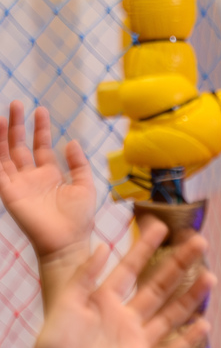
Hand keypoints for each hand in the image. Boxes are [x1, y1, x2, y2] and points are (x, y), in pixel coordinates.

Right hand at [0, 102, 95, 263]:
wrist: (68, 243)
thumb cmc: (79, 220)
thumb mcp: (85, 186)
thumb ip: (79, 164)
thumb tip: (72, 141)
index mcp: (50, 175)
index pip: (41, 146)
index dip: (40, 128)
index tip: (40, 110)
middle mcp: (31, 178)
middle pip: (20, 146)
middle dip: (18, 125)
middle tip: (15, 105)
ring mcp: (19, 185)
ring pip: (6, 155)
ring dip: (3, 136)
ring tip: (3, 116)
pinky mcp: (9, 194)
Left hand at [25, 225, 211, 347]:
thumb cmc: (53, 346)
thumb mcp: (66, 303)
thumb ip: (86, 276)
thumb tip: (106, 245)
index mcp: (104, 301)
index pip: (130, 269)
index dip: (145, 248)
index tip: (161, 226)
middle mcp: (125, 319)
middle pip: (158, 287)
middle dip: (179, 264)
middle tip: (198, 242)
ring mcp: (137, 343)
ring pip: (171, 315)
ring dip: (191, 296)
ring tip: (210, 276)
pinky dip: (188, 340)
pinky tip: (204, 324)